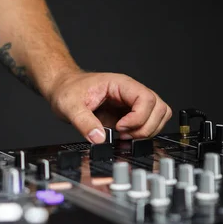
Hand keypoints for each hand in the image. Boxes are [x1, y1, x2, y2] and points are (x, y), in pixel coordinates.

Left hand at [47, 71, 171, 142]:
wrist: (63, 89)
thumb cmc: (67, 90)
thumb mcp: (70, 106)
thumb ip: (84, 122)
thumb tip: (99, 139)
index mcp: (120, 84)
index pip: (146, 98)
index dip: (138, 117)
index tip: (120, 127)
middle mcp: (130, 92)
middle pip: (159, 108)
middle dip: (145, 127)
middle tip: (124, 134)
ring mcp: (131, 103)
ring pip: (159, 115)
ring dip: (146, 130)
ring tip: (124, 136)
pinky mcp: (128, 114)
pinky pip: (148, 123)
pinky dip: (142, 133)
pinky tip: (124, 136)